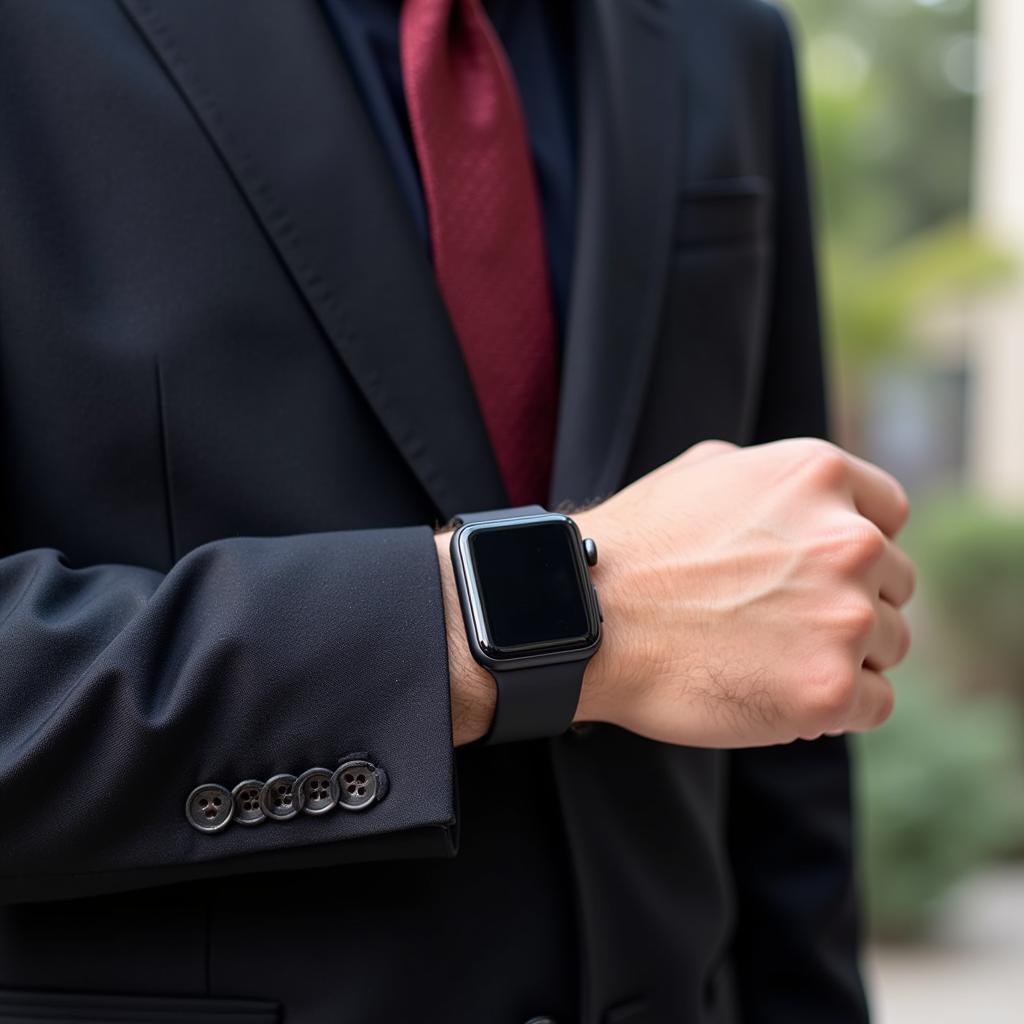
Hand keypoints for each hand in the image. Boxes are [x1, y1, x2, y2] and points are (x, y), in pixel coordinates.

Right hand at [574, 438, 914, 746]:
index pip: (890, 515)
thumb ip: (778, 480)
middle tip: (781, 620)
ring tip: (769, 656)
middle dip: (848, 601)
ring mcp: (844, 617)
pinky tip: (777, 692)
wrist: (586, 618)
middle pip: (894, 583)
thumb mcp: (705, 470)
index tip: (818, 570)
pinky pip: (874, 703)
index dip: (854, 545)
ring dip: (842, 654)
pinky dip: (835, 706)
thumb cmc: (636, 547)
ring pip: (888, 644)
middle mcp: (848, 539)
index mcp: (819, 475)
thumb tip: (816, 502)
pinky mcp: (830, 690)